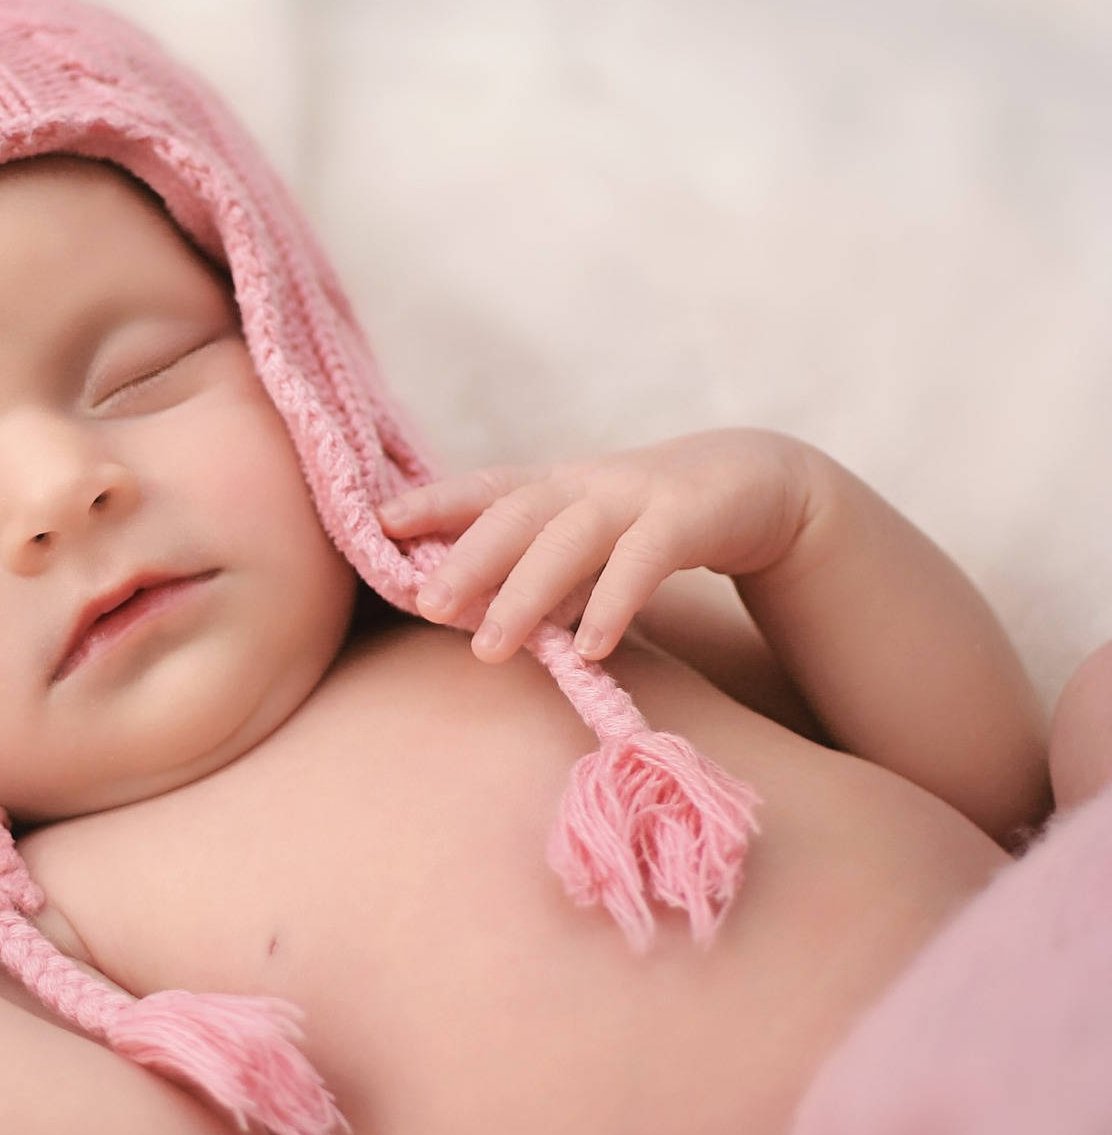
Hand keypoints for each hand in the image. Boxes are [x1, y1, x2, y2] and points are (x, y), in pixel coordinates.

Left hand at [377, 427, 819, 663]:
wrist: (756, 484)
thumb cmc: (647, 523)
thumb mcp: (585, 543)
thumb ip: (536, 573)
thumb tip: (471, 619)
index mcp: (552, 487)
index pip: (483, 489)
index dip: (432, 502)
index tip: (378, 524)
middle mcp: (585, 485)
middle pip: (515, 514)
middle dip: (467, 560)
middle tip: (426, 606)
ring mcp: (637, 497)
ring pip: (571, 539)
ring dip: (527, 594)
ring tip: (490, 649)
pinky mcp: (689, 517)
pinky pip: (645, 561)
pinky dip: (613, 603)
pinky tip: (588, 648)